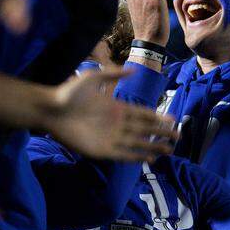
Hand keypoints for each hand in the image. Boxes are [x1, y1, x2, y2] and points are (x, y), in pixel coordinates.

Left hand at [44, 68, 178, 160]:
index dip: (157, 118)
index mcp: (116, 107)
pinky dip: (137, 156)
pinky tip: (149, 158)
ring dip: (152, 147)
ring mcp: (110, 137)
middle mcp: (116, 124)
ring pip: (137, 144)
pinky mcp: (101, 150)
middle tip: (177, 136)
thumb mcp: (93, 78)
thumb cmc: (69, 93)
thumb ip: (113, 75)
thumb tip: (134, 71)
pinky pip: (123, 154)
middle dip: (160, 133)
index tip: (172, 119)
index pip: (142, 114)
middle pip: (144, 130)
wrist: (51, 110)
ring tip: (169, 150)